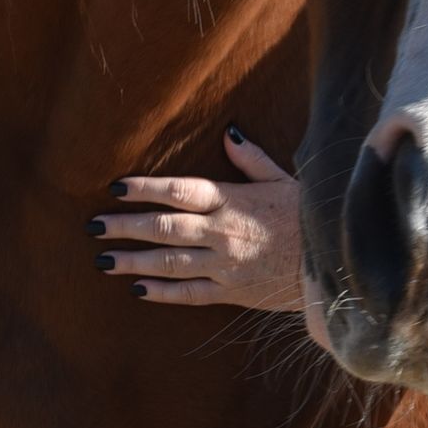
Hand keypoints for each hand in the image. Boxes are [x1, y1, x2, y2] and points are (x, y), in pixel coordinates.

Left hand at [89, 126, 306, 310]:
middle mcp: (222, 232)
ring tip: (103, 260)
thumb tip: (228, 134)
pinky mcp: (232, 292)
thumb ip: (251, 160)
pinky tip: (138, 289)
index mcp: (232, 200)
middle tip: (93, 225)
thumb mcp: (283, 180)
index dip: (144, 189)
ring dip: (133, 261)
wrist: (334, 263)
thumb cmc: (309, 216)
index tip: (116, 188)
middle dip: (124, 226)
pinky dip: (162, 292)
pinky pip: (189, 293)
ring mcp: (224, 265)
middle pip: (163, 227)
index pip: (178, 191)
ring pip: (168, 262)